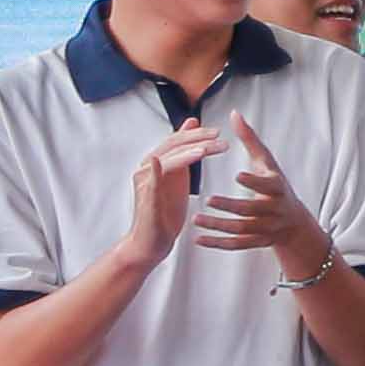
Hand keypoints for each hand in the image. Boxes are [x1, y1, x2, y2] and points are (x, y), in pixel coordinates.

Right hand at [120, 125, 208, 269]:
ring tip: (206, 149)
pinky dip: (154, 171)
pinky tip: (158, 161)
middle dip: (195, 139)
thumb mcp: (179, 177)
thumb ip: (185, 153)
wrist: (151, 242)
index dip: (196, 134)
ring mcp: (145, 184)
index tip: (219, 131)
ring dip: (186, 153)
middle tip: (218, 135)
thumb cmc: (165, 211)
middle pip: (172, 146)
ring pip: (166, 161)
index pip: (177, 140)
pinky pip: (150, 183)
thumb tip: (192, 123)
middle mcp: (148, 169)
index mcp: (158, 163)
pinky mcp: (146, 200)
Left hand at [192, 118, 328, 276]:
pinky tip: (199, 239)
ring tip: (196, 219)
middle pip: (251, 210)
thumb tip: (233, 114)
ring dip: (219, 226)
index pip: (267, 186)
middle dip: (230, 206)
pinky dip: (218, 244)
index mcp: (277, 188)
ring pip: (241, 230)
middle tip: (208, 200)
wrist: (294, 222)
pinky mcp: (257, 242)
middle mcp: (274, 211)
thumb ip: (250, 140)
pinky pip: (236, 245)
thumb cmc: (276, 185)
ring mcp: (266, 229)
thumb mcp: (268, 162)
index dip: (254, 182)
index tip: (237, 176)